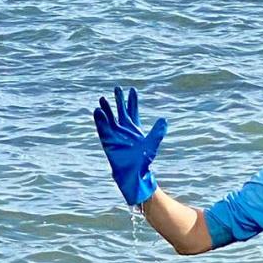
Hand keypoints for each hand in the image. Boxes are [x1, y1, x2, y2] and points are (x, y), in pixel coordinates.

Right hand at [93, 86, 167, 205]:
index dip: (132, 101)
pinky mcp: (107, 141)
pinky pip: (102, 129)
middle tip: (116, 88)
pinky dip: (100, 121)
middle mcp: (123, 130)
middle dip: (118, 100)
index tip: (132, 89)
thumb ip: (157, 132)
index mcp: (134, 129)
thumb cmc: (143, 161)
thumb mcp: (151, 144)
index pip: (132, 111)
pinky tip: (98, 111)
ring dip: (106, 109)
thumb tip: (164, 120)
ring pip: (109, 119)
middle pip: (119, 112)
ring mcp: (114, 135)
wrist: (133, 174)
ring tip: (102, 99)